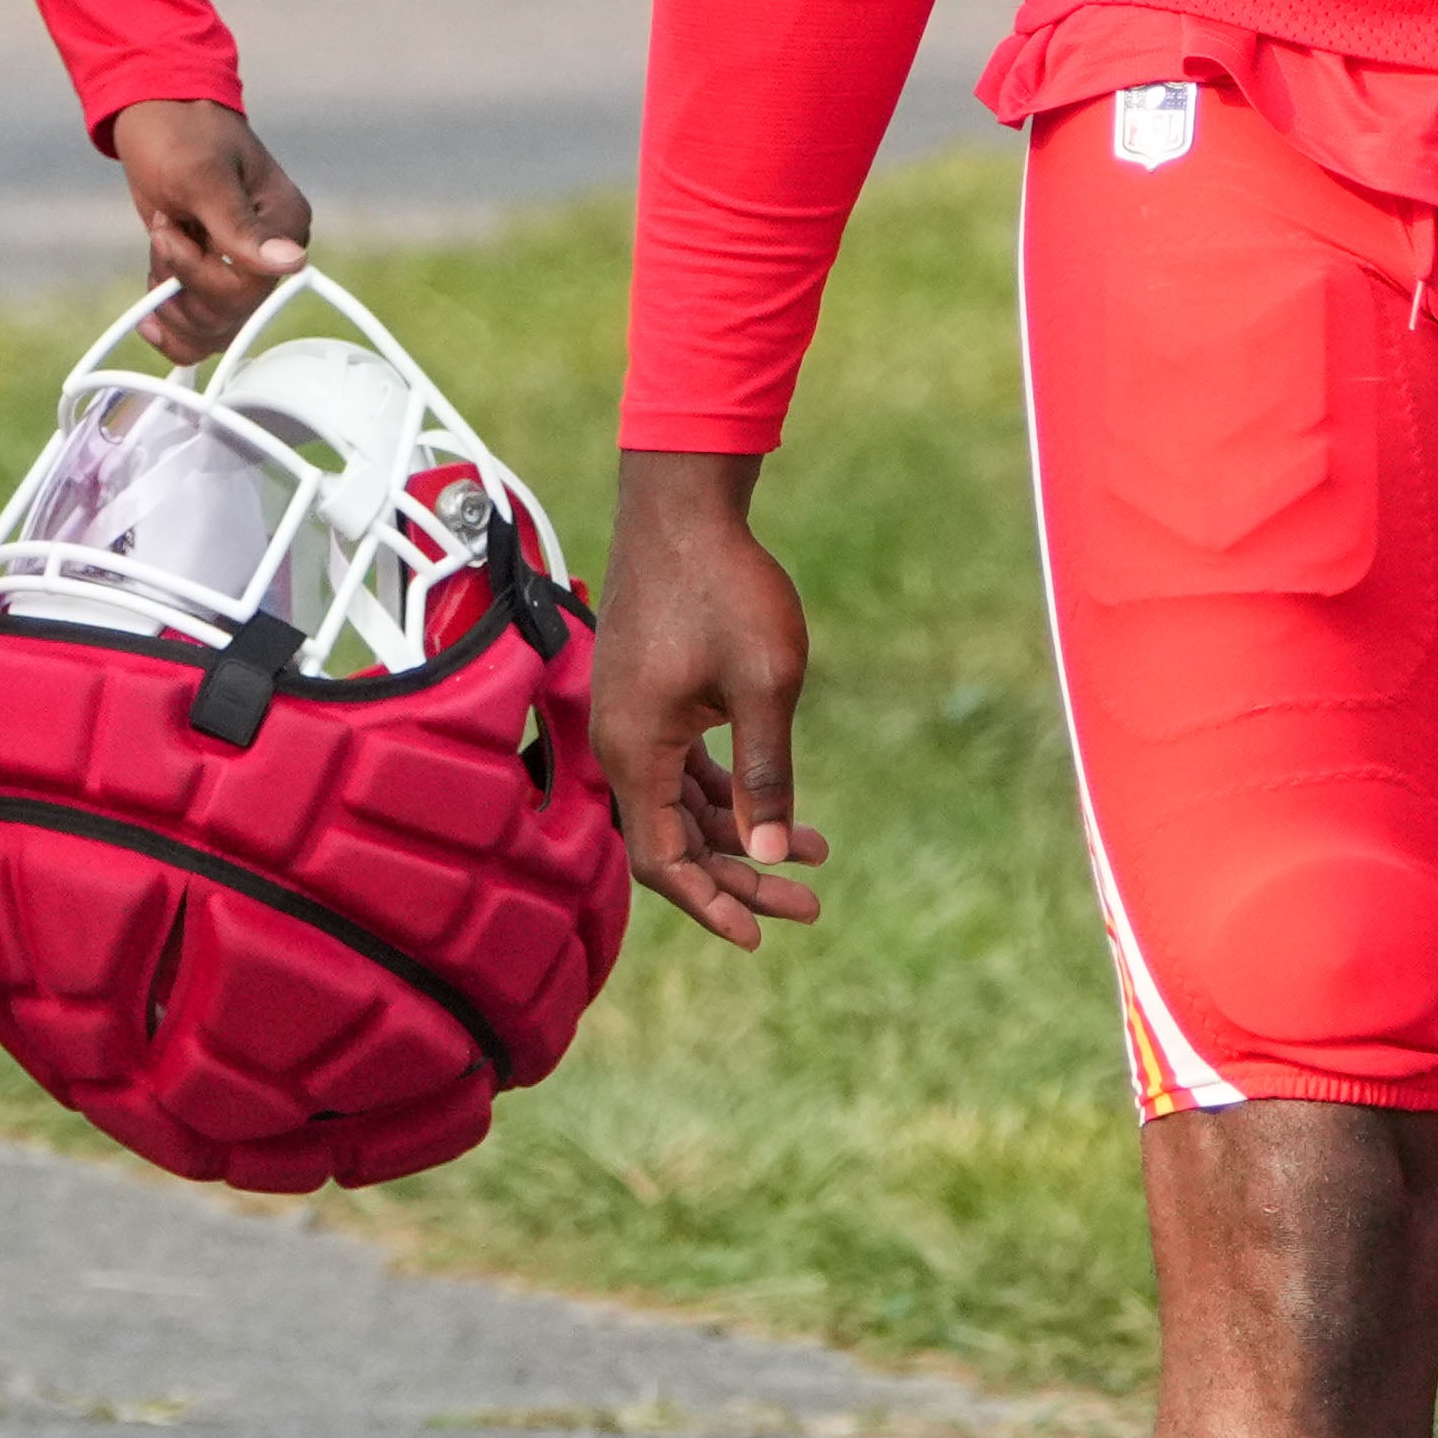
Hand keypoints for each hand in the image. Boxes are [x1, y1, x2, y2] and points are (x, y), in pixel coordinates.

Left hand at [107, 98, 311, 359]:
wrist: (156, 114)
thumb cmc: (179, 133)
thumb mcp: (202, 177)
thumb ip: (241, 228)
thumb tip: (293, 263)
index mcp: (285, 226)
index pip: (248, 290)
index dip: (196, 272)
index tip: (168, 227)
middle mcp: (272, 255)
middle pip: (229, 316)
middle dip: (181, 284)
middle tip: (163, 230)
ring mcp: (244, 269)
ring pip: (214, 331)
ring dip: (172, 304)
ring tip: (160, 251)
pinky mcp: (215, 277)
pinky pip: (200, 328)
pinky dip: (170, 326)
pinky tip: (150, 309)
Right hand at [599, 447, 827, 949]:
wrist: (683, 504)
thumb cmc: (724, 587)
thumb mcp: (766, 685)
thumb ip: (767, 775)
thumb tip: (775, 853)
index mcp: (635, 750)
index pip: (661, 860)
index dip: (709, 904)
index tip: (760, 933)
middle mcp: (621, 742)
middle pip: (674, 841)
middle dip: (739, 877)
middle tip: (808, 902)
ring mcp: (633, 719)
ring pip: (681, 806)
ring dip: (739, 836)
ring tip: (815, 856)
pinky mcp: (651, 697)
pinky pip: (681, 769)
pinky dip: (726, 794)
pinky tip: (776, 803)